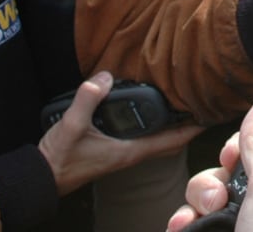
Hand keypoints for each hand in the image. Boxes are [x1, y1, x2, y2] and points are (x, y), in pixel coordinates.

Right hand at [39, 72, 202, 196]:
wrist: (42, 175)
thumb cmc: (59, 158)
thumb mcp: (72, 125)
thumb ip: (88, 99)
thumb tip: (104, 76)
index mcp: (129, 151)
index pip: (170, 141)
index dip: (191, 129)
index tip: (210, 115)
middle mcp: (129, 153)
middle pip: (167, 137)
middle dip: (184, 122)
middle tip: (199, 101)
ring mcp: (121, 151)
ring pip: (153, 136)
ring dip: (167, 121)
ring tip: (179, 101)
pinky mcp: (110, 147)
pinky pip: (137, 133)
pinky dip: (147, 121)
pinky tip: (143, 106)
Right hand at [167, 98, 252, 231]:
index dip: (245, 147)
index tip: (234, 153)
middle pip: (229, 175)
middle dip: (212, 180)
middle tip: (218, 196)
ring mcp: (243, 231)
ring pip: (207, 203)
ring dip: (194, 204)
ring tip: (197, 218)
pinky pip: (194, 229)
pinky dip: (184, 227)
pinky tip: (181, 230)